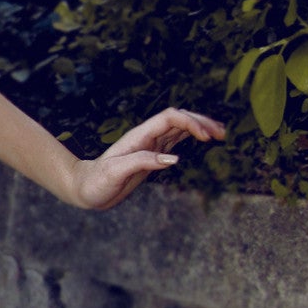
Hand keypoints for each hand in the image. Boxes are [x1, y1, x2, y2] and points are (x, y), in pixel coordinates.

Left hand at [66, 107, 225, 212]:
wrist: (84, 189)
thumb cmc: (96, 182)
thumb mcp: (116, 173)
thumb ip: (142, 162)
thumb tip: (173, 159)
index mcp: (139, 137)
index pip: (170, 119)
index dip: (190, 123)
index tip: (206, 138)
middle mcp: (147, 137)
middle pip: (179, 120)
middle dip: (201, 122)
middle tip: (222, 133)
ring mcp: (150, 145)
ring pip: (179, 129)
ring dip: (200, 128)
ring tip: (221, 134)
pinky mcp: (152, 156)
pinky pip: (175, 141)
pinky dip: (191, 138)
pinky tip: (203, 141)